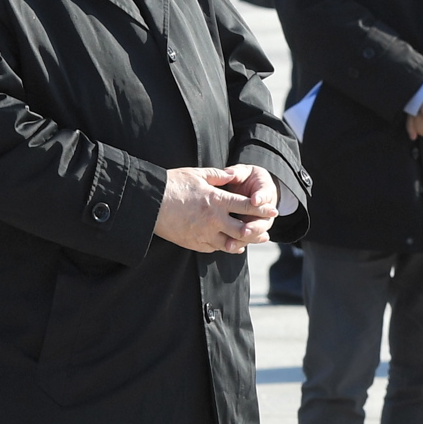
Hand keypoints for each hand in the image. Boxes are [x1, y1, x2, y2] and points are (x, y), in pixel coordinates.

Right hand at [155, 165, 278, 253]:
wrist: (149, 203)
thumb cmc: (172, 184)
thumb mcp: (196, 174)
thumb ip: (217, 176)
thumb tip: (232, 174)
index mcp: (216, 200)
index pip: (246, 206)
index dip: (261, 209)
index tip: (273, 211)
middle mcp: (213, 219)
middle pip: (243, 229)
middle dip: (257, 231)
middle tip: (266, 232)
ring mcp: (203, 233)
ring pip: (230, 243)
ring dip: (243, 243)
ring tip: (251, 242)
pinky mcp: (194, 243)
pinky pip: (215, 248)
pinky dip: (225, 247)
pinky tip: (231, 245)